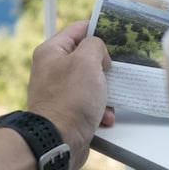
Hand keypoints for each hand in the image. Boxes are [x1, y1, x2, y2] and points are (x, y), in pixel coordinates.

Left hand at [27, 20, 113, 169]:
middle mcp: (52, 69)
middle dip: (105, 65)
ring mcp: (60, 90)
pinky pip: (90, 102)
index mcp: (52, 51)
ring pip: (92, 80)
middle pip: (87, 56)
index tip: (117, 35)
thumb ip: (96, 45)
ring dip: (106, 89)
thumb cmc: (70, 99)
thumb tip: (100, 53)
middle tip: (115, 68)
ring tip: (108, 98)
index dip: (99, 29)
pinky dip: (102, 108)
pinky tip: (104, 115)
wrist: (59, 140)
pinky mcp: (68, 109)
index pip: (79, 29)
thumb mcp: (87, 61)